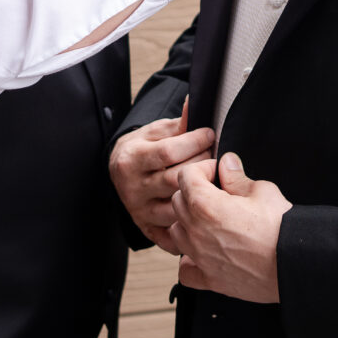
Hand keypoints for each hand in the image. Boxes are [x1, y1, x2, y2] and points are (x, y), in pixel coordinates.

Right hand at [109, 101, 214, 254]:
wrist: (119, 171)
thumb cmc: (144, 148)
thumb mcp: (156, 132)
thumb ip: (178, 123)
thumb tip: (195, 102)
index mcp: (132, 158)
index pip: (168, 152)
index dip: (194, 142)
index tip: (210, 134)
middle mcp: (132, 187)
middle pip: (175, 179)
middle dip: (202, 166)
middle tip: (218, 157)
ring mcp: (139, 210)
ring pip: (176, 207)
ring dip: (201, 195)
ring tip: (216, 182)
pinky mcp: (146, 227)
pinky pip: (171, 234)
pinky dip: (190, 226)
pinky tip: (205, 213)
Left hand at [172, 153, 291, 303]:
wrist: (296, 263)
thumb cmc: (281, 228)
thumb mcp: (262, 191)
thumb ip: (237, 177)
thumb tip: (227, 164)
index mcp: (206, 206)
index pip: (185, 176)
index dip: (203, 169)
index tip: (217, 172)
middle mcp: (196, 232)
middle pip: (178, 202)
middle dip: (194, 192)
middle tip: (217, 192)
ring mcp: (201, 258)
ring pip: (176, 233)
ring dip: (188, 223)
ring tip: (211, 221)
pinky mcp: (210, 280)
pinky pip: (185, 270)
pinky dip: (190, 261)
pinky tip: (205, 252)